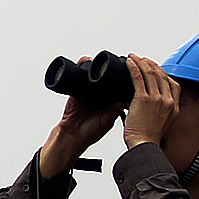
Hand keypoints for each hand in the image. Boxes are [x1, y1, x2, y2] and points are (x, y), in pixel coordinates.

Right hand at [36, 57, 119, 178]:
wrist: (71, 137)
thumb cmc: (88, 134)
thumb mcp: (107, 121)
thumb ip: (115, 109)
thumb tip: (126, 98)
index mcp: (109, 104)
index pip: (117, 88)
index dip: (122, 80)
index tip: (127, 72)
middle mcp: (99, 97)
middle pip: (106, 80)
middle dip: (110, 71)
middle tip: (115, 62)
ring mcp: (87, 94)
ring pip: (92, 76)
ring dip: (94, 68)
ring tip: (100, 61)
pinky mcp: (76, 92)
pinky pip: (79, 78)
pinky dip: (81, 70)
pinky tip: (85, 64)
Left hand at [121, 56, 179, 148]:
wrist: (144, 145)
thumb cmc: (148, 138)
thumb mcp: (162, 124)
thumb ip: (161, 111)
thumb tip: (151, 103)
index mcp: (174, 107)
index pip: (173, 84)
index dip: (164, 73)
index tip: (155, 68)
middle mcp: (168, 101)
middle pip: (162, 75)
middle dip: (151, 64)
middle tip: (142, 59)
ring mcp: (157, 99)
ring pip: (150, 73)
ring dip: (141, 62)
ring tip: (134, 57)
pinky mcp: (143, 99)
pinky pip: (138, 77)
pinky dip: (134, 67)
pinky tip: (129, 62)